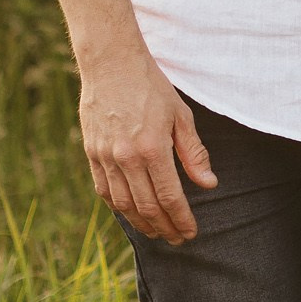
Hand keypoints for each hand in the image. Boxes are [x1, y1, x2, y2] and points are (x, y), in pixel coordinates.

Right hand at [78, 44, 217, 244]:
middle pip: (146, 207)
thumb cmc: (151, 86)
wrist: (111, 63)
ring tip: (157, 231)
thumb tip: (209, 184)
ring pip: (123, 204)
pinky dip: (118, 207)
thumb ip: (194, 153)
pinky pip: (103, 190)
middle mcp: (126, 158)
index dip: (181, 219)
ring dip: (141, 223)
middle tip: (177, 238)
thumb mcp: (181, 115)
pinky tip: (130, 213)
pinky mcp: (92, 153)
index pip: (169, 197)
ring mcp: (106, 157)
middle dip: (164, 227)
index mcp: (153, 149)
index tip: (190, 232)